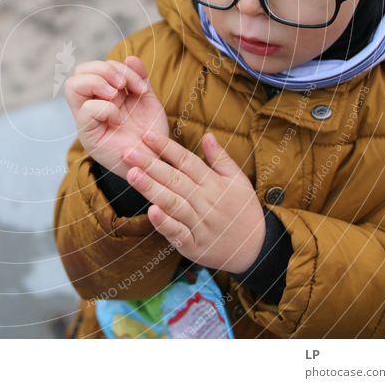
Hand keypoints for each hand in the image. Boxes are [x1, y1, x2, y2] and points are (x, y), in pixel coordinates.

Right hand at [63, 55, 168, 180]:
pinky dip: (105, 108)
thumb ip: (139, 79)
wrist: (156, 164)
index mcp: (104, 95)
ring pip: (73, 85)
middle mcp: (92, 104)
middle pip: (80, 70)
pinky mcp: (88, 135)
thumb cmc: (151, 136)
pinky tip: (118, 119)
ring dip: (98, 82)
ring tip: (117, 94)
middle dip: (104, 69)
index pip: (96, 67)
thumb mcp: (148, 101)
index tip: (140, 86)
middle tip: (124, 85)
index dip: (117, 67)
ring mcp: (87, 120)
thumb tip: (130, 56)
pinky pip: (86, 111)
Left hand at [122, 130, 264, 273]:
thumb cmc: (243, 210)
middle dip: (151, 165)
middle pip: (175, 180)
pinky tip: (150, 211)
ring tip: (132, 174)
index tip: (147, 135)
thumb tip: (207, 135)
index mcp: (215, 184)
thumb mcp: (238, 181)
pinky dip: (164, 223)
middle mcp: (206, 202)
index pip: (187, 161)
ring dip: (152, 189)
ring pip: (173, 204)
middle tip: (128, 152)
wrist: (256, 249)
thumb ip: (220, 159)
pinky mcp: (193, 245)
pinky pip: (177, 233)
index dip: (167, 148)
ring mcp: (199, 224)